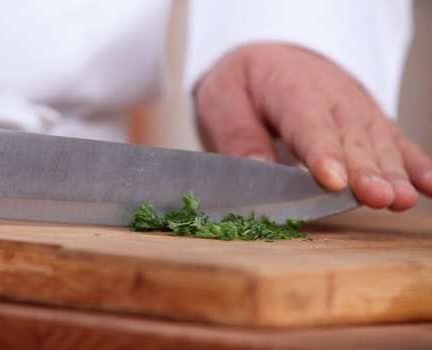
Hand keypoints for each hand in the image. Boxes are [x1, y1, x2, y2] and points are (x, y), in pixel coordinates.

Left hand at [194, 43, 431, 210]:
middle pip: (350, 134)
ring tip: (401, 199)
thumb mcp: (223, 103)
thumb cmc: (243, 85)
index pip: (307, 120)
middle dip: (365, 168)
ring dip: (392, 171)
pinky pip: (394, 139)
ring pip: (377, 139)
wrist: (268, 59)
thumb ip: (239, 138)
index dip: (321, 151)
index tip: (332, 181)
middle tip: (377, 197)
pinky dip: (413, 162)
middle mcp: (329, 94)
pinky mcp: (367, 119)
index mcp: (288, 87)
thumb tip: (260, 172)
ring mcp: (354, 106)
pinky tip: (429, 184)